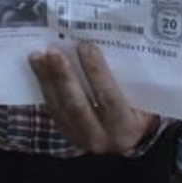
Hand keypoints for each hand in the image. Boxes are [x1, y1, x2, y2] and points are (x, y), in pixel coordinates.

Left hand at [28, 41, 158, 153]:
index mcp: (126, 127)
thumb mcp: (144, 99)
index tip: (85, 46)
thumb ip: (132, 80)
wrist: (128, 139)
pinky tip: (37, 69)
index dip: (95, 71)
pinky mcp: (67, 134)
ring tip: (37, 56)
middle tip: (53, 51)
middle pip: (78, 105)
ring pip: (60, 108)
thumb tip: (115, 42)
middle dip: (64, 76)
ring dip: (46, 80)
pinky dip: (44, 88)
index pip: (108, 97)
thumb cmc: (140, 110)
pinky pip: (52, 110)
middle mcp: (102, 138)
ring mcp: (81, 139)